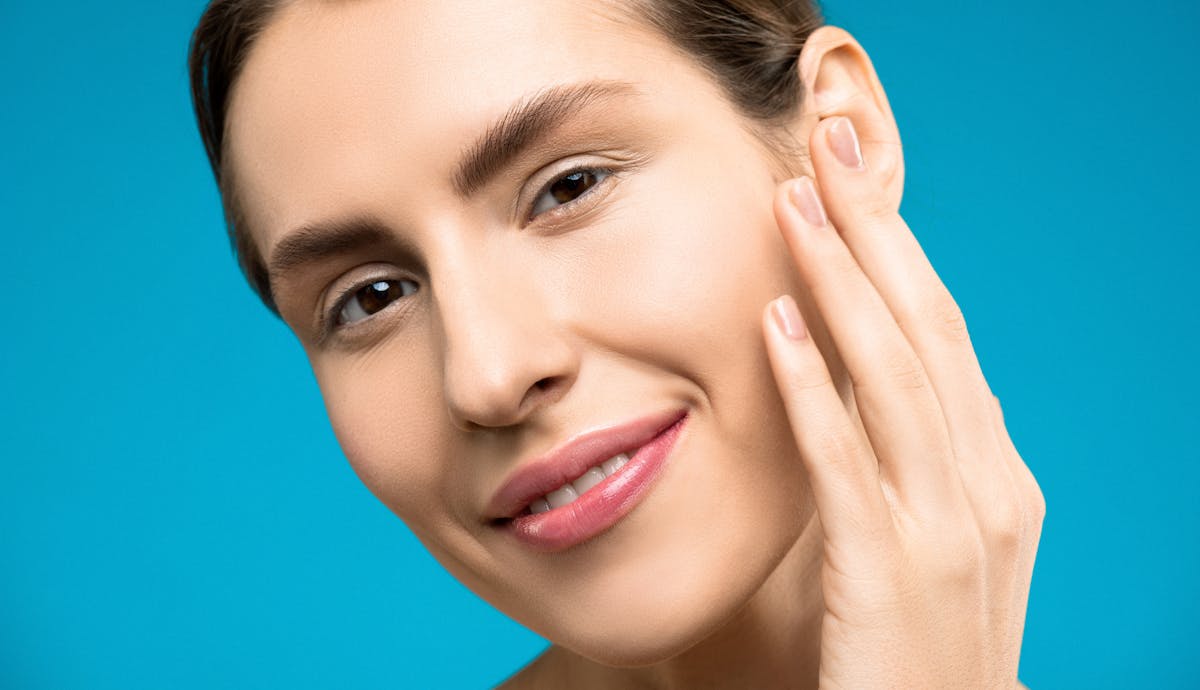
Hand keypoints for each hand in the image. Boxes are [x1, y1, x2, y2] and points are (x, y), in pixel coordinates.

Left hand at [761, 115, 1044, 688]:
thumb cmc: (919, 646)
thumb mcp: (930, 539)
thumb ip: (903, 461)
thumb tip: (847, 373)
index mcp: (995, 474)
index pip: (942, 334)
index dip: (895, 249)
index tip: (849, 178)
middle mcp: (986, 488)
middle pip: (928, 330)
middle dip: (875, 231)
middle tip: (828, 145)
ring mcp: (947, 532)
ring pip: (895, 378)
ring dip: (841, 283)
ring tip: (793, 206)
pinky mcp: (890, 576)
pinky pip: (848, 465)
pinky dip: (815, 390)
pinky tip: (778, 326)